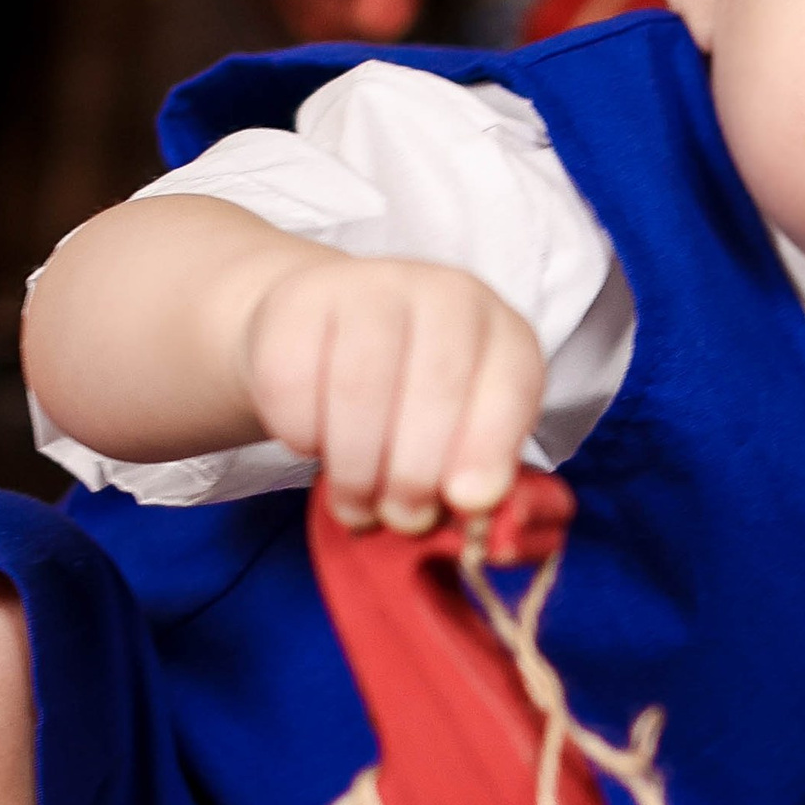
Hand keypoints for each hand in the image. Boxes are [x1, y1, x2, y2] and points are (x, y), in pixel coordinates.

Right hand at [240, 255, 544, 533]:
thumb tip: (473, 514)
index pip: (511, 383)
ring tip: (356, 504)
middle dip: (416, 473)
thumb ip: (476, 478)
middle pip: (437, 385)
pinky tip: (312, 445)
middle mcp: (445, 295)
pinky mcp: (300, 299)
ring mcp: (371, 286)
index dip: (490, 447)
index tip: (465, 502)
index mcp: (502, 333)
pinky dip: (300, 433)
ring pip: (360, 387)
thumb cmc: (408, 403)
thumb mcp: (460, 437)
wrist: (325, 336)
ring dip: (356, 468)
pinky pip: (294, 380)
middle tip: (401, 518)